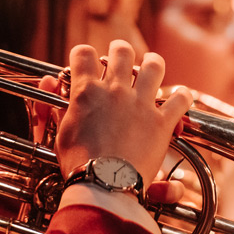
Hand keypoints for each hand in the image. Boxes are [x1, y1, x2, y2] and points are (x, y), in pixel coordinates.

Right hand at [51, 41, 192, 183]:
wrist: (105, 184)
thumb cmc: (80, 164)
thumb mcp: (61, 133)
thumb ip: (59, 106)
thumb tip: (50, 84)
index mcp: (87, 92)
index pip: (83, 54)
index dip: (83, 54)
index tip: (86, 59)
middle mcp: (115, 91)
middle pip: (121, 52)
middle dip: (120, 50)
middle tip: (120, 56)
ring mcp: (141, 103)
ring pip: (154, 65)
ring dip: (153, 62)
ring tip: (152, 64)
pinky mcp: (162, 121)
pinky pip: (180, 99)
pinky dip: (183, 96)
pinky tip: (181, 96)